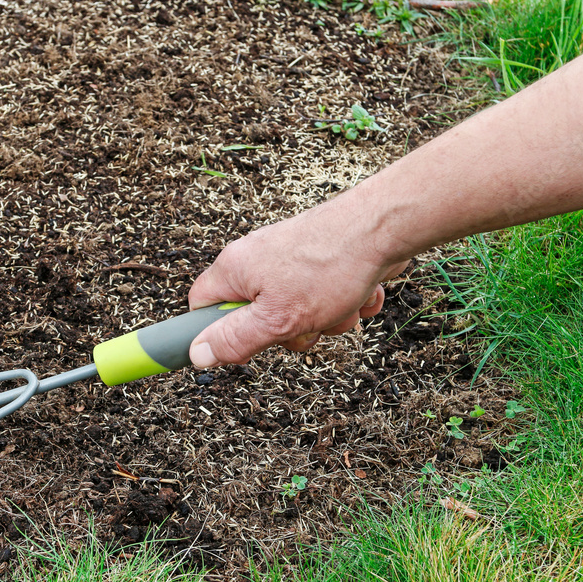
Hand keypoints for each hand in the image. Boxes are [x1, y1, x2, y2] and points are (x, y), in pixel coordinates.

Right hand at [187, 194, 408, 366]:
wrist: (384, 227)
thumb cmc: (330, 266)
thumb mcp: (276, 319)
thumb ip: (235, 340)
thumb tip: (197, 355)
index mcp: (235, 269)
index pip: (202, 306)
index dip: (215, 332)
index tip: (241, 345)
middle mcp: (257, 258)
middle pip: (255, 315)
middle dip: (287, 332)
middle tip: (304, 326)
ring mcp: (290, 258)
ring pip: (296, 310)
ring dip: (324, 320)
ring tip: (341, 306)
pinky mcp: (320, 258)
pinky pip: (325, 295)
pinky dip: (345, 302)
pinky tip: (360, 293)